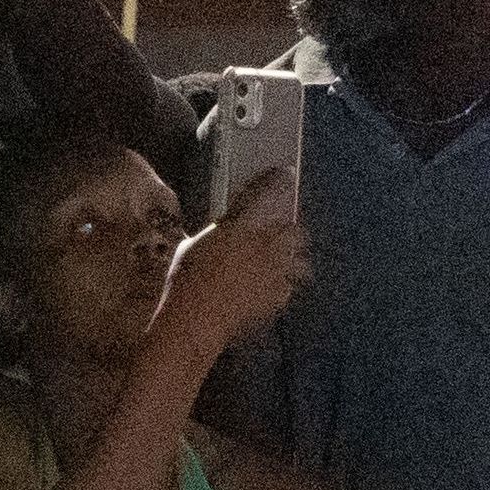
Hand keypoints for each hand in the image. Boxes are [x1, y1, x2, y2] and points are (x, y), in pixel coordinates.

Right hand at [156, 167, 308, 359]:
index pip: (267, 193)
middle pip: (296, 232)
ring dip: (294, 263)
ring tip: (284, 269)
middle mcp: (267, 245)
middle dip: (292, 233)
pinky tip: (271, 292)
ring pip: (301, 264)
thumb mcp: (195, 244)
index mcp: (244, 226)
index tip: (286, 173)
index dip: (279, 180)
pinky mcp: (278, 298)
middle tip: (281, 237)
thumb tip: (227, 229)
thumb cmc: (188, 276)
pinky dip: (282, 289)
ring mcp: (276, 273)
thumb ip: (219, 234)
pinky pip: (288, 289)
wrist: (198, 316)